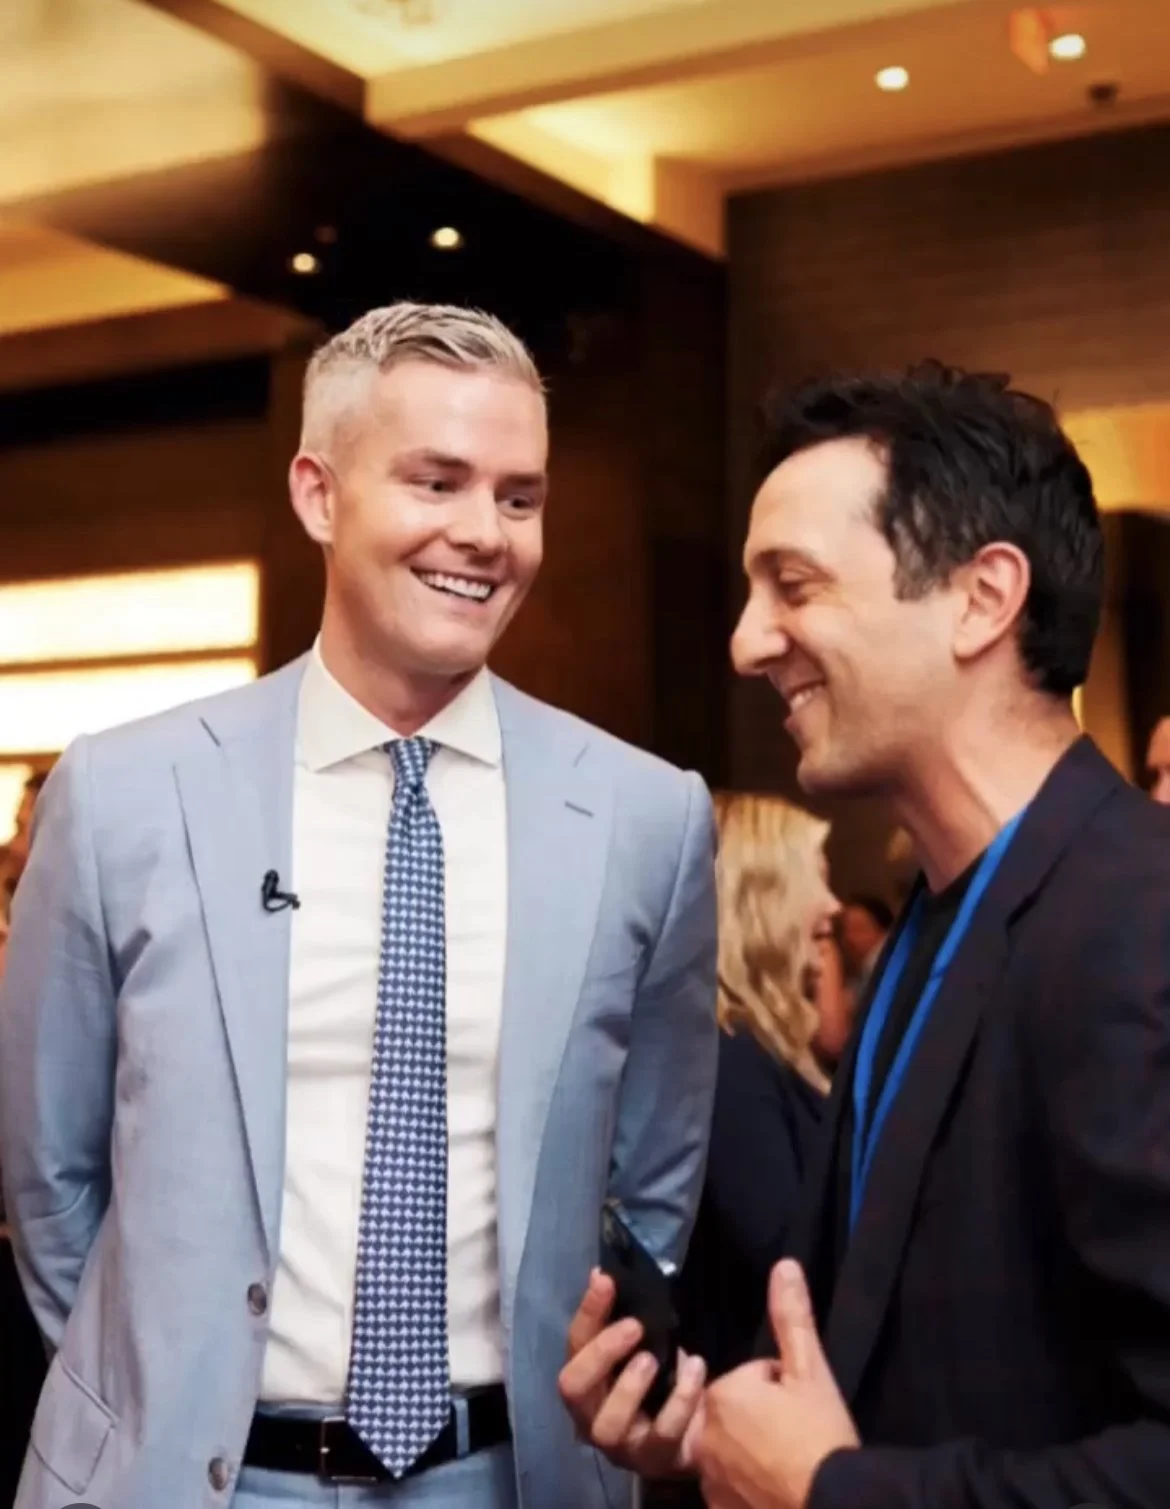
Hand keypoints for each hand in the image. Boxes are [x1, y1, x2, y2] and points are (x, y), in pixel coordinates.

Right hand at [557, 1268, 707, 1477]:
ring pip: (608, 1424)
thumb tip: (602, 1274)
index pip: (574, 1344)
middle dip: (601, 1353)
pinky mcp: (654, 1460)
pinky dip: (681, 1398)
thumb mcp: (640, 1345)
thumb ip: (620, 1316)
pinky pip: (662, 1434)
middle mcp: (591, 1415)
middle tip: (635, 1326)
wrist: (698, 1428)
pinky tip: (695, 1367)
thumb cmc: (661, 1380)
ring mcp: (620, 1444)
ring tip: (654, 1359)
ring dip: (630, 1386)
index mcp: (586, 1380)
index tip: (606, 1280)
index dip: (588, 1312)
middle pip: (574, 1387)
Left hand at [695, 1260, 859, 1508]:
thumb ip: (792, 1318)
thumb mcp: (811, 1370)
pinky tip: (776, 1487)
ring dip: (752, 1451)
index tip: (800, 1408)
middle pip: (736, 1413)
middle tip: (796, 1434)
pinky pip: (729, 1486)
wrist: (834, 1505)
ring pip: (730, 1449)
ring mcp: (708, 1478)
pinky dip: (747, 1486)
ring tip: (789, 1462)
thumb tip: (785, 1264)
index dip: (780, 1390)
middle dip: (761, 1417)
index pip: (750, 1378)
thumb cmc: (820, 1436)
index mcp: (722, 1394)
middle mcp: (703, 1435)